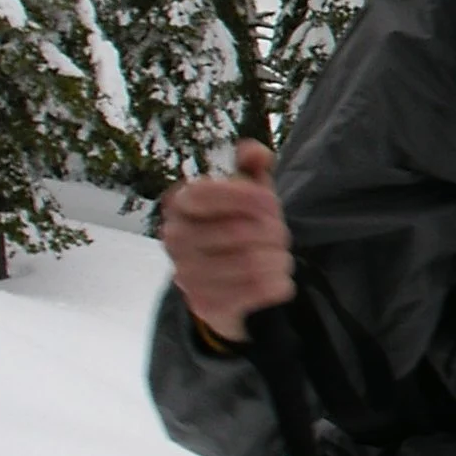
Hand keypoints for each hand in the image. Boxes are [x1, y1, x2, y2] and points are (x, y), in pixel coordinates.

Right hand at [159, 142, 293, 343]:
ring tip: (277, 258)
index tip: (270, 204)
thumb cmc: (241, 226)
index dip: (248, 197)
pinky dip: (279, 283)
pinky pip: (257, 290)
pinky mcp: (204, 304)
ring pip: (253, 263)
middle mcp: (175, 238)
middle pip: (241, 232)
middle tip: (279, 237)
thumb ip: (253, 166)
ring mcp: (186, 274)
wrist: (230, 284)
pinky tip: (276, 279)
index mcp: (180, 203)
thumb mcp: (250, 193)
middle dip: (275, 233)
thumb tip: (254, 151)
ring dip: (280, 260)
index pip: (208, 193)